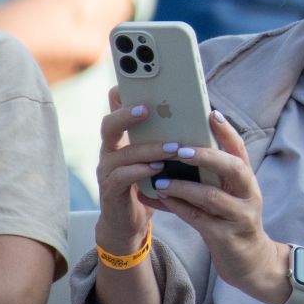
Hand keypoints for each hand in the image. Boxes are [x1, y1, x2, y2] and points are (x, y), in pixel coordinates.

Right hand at [94, 87, 164, 257]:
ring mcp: (107, 170)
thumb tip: (196, 112)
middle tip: (147, 108)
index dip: (122, 93)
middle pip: (109, 124)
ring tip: (173, 146)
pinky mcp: (111, 190)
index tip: (136, 79)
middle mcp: (109, 150)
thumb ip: (166, 135)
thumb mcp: (158, 156)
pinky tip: (158, 169)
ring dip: (149, 148)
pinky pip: (122, 176)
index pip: (115, 108)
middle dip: (126, 114)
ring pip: (122, 152)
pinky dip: (141, 171)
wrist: (129, 223)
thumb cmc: (149, 183)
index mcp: (122, 137)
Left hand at [145, 112, 286, 303]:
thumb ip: (209, 176)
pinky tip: (161, 200)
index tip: (211, 114)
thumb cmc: (231, 221)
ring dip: (184, 186)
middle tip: (179, 149)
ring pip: (212, 196)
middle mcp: (248, 195)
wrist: (250, 263)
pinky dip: (179, 208)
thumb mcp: (227, 196)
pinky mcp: (227, 238)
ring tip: (161, 179)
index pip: (240, 150)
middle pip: (234, 168)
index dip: (227, 132)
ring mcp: (240, 216)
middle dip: (206, 156)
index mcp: (246, 180)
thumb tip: (177, 150)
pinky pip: (199, 220)